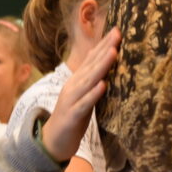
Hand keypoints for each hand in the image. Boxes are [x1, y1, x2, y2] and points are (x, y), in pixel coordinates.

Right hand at [42, 28, 119, 161]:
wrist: (54, 141)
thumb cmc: (73, 116)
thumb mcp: (84, 95)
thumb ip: (93, 80)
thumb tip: (106, 64)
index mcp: (77, 80)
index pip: (92, 59)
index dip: (104, 44)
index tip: (117, 30)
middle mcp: (73, 86)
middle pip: (91, 65)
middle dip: (105, 48)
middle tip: (117, 33)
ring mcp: (71, 99)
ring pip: (88, 80)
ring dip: (101, 66)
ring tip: (113, 52)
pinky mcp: (72, 115)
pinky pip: (84, 103)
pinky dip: (94, 94)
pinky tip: (103, 85)